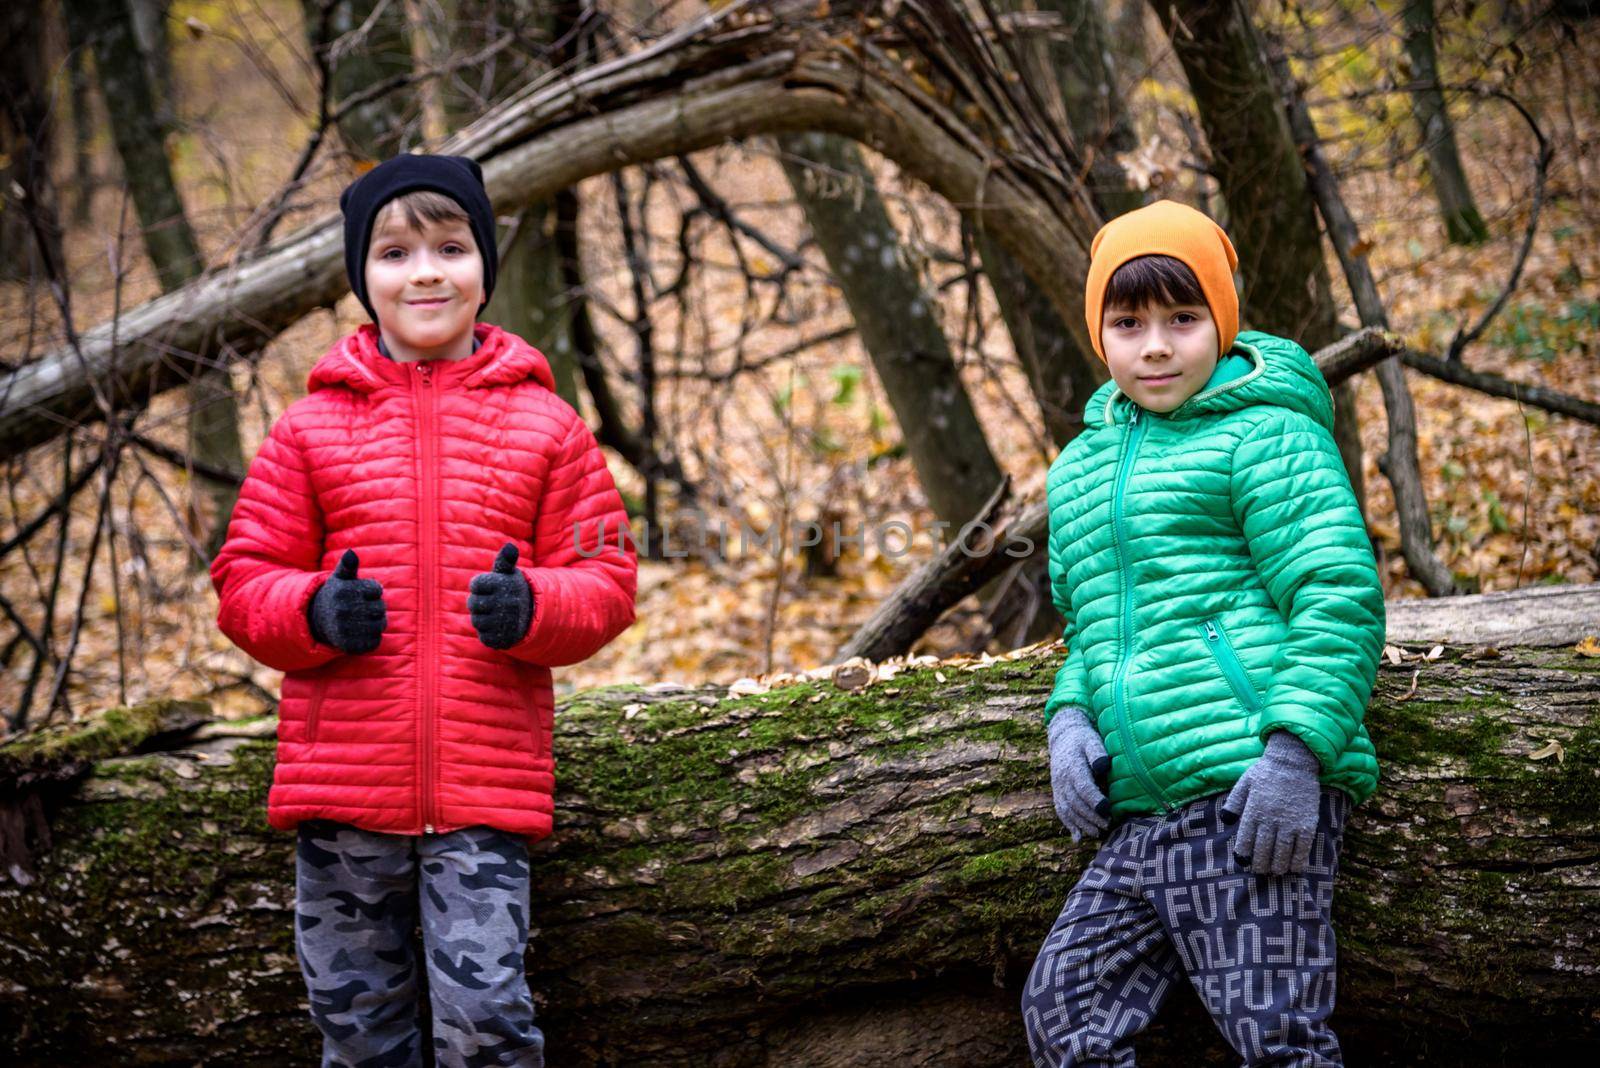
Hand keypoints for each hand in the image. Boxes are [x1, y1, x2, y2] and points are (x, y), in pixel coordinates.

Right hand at [308, 549, 386, 654]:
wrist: (317, 621)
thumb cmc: (336, 595)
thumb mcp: (339, 578)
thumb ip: (347, 566)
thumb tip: (351, 553)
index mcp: (342, 591)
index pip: (376, 589)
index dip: (373, 591)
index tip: (363, 593)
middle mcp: (342, 610)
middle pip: (380, 608)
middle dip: (377, 607)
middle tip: (366, 608)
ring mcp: (345, 629)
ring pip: (380, 625)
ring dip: (378, 623)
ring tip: (366, 620)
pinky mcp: (348, 646)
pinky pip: (375, 642)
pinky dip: (373, 638)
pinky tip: (362, 632)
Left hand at [468, 543, 532, 649]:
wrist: (532, 615)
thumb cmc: (511, 590)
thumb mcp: (509, 574)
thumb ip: (505, 560)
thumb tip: (510, 546)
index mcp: (505, 584)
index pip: (476, 584)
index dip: (479, 586)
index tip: (489, 587)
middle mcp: (506, 603)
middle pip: (473, 603)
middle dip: (478, 603)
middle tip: (490, 602)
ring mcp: (505, 622)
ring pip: (477, 621)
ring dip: (482, 618)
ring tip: (494, 614)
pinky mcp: (504, 639)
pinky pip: (484, 637)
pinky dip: (488, 632)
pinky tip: (498, 626)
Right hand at [1048, 706, 1111, 841]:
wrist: (1063, 736)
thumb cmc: (1083, 738)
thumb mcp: (1091, 740)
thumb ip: (1097, 753)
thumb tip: (1103, 766)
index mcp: (1073, 767)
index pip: (1083, 787)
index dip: (1095, 801)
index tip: (1108, 810)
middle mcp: (1062, 779)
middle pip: (1076, 802)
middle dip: (1091, 816)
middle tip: (1107, 825)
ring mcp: (1058, 787)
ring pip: (1068, 809)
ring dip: (1082, 823)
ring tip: (1097, 833)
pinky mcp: (1057, 792)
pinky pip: (1061, 810)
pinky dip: (1069, 825)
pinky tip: (1078, 838)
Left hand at [1221, 730, 1321, 874]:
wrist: (1293, 760)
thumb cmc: (1266, 771)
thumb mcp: (1244, 783)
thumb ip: (1233, 802)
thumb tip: (1225, 820)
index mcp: (1253, 811)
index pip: (1245, 841)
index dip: (1244, 856)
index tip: (1243, 863)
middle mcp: (1270, 820)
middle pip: (1263, 851)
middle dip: (1261, 865)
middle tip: (1260, 872)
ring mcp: (1290, 823)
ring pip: (1283, 853)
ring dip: (1278, 867)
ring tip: (1275, 872)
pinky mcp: (1307, 823)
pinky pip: (1303, 848)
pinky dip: (1298, 861)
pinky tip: (1295, 868)